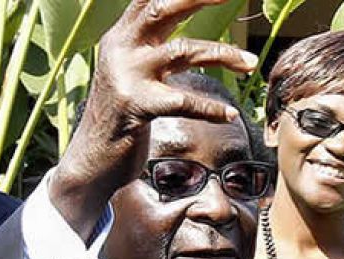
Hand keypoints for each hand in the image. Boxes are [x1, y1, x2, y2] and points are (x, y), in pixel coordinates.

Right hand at [50, 0, 257, 240]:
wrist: (92, 158)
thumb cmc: (123, 116)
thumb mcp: (135, 73)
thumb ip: (156, 50)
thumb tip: (191, 41)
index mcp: (122, 36)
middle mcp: (121, 47)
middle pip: (161, 9)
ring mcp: (126, 75)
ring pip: (182, 51)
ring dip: (223, 53)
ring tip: (251, 62)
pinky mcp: (136, 105)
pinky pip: (182, 101)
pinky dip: (210, 108)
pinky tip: (229, 115)